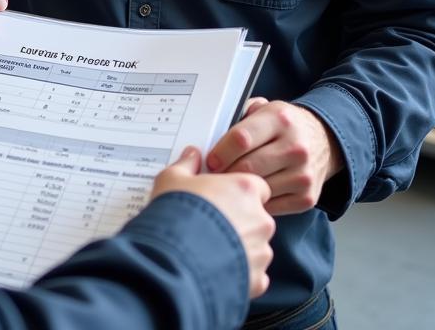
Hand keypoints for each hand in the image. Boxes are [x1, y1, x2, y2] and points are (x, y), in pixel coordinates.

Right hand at [152, 146, 274, 298]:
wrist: (176, 259)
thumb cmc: (177, 214)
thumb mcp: (172, 179)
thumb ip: (186, 165)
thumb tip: (191, 155)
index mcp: (245, 189)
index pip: (256, 186)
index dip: (239, 192)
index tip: (222, 196)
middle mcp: (260, 220)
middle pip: (256, 217)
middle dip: (238, 220)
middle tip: (211, 222)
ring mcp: (261, 251)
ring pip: (255, 247)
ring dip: (238, 246)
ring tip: (209, 247)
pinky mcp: (257, 279)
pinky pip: (252, 273)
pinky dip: (238, 271)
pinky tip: (216, 266)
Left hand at [206, 98, 344, 215]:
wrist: (323, 141)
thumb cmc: (284, 125)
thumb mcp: (265, 108)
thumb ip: (240, 115)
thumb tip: (213, 135)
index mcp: (280, 119)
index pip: (242, 138)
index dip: (221, 151)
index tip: (210, 160)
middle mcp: (295, 147)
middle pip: (248, 166)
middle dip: (225, 172)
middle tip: (213, 175)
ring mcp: (303, 175)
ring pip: (259, 188)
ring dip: (240, 189)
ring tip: (229, 185)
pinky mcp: (306, 197)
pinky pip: (271, 206)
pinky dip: (257, 202)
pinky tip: (250, 194)